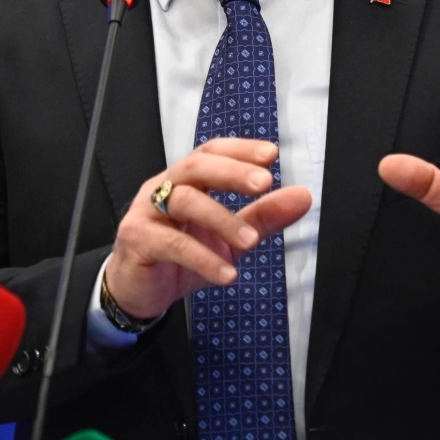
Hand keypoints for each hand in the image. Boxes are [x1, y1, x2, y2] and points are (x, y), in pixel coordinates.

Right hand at [106, 138, 312, 319]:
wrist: (139, 290)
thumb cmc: (180, 255)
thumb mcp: (229, 238)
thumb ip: (263, 217)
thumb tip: (302, 196)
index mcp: (186, 180)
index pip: (211, 152)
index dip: (239, 149)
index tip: (271, 155)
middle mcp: (164, 187)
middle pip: (196, 167)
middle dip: (232, 172)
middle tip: (264, 183)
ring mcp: (147, 212)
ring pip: (184, 201)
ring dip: (222, 220)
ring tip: (250, 241)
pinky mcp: (137, 240)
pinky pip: (172, 244)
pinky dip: (203, 258)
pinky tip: (227, 273)